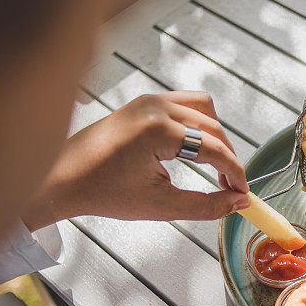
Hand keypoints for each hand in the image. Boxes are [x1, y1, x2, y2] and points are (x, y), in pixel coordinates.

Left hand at [22, 92, 249, 230]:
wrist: (63, 178)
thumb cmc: (102, 191)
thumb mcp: (160, 205)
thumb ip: (206, 205)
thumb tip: (237, 202)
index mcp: (158, 130)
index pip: (213, 148)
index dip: (234, 172)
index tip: (242, 191)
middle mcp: (156, 107)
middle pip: (213, 126)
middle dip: (227, 156)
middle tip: (231, 185)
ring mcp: (149, 100)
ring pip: (203, 108)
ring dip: (215, 136)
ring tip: (215, 166)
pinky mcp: (143, 101)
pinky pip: (184, 104)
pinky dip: (197, 124)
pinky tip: (194, 149)